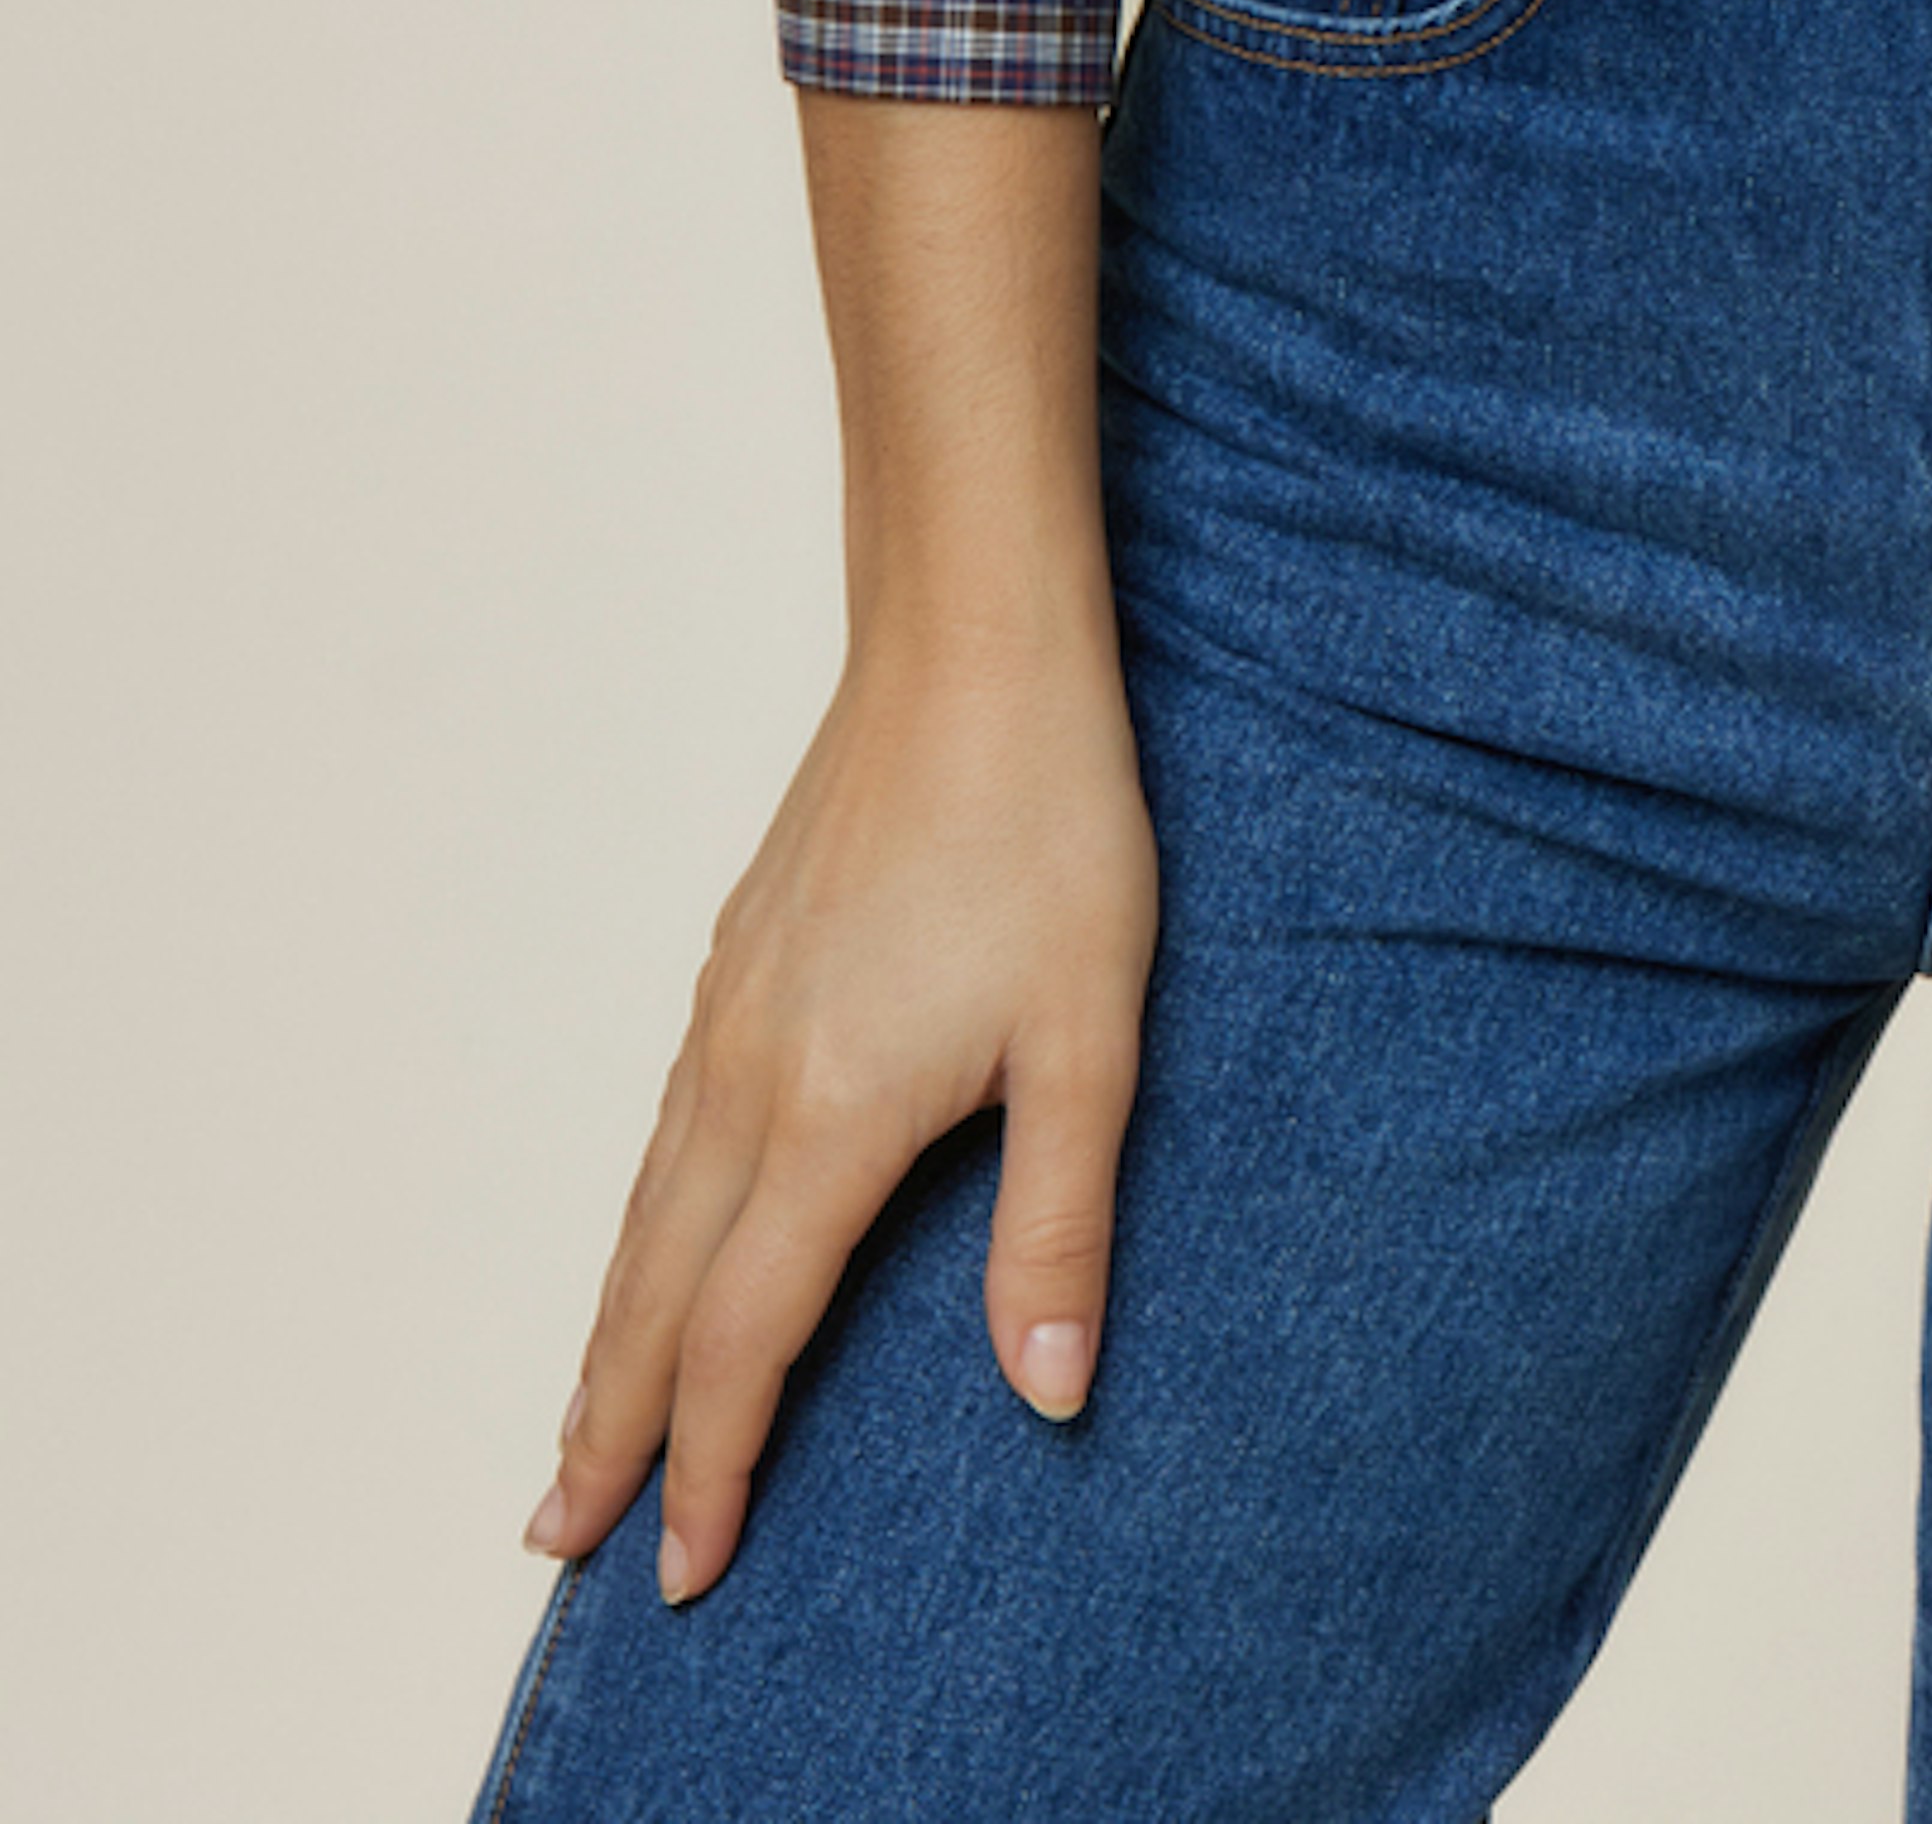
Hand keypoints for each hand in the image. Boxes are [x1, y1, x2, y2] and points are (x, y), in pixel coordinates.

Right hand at [521, 626, 1158, 1606]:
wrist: (973, 649)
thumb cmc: (1049, 828)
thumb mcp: (1090, 1037)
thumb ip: (1059, 1224)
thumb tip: (1048, 1392)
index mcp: (830, 1115)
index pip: (745, 1336)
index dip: (714, 1463)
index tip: (686, 1567)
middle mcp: (750, 1075)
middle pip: (654, 1293)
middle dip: (606, 1430)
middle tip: (557, 1541)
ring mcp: (731, 1009)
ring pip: (644, 1212)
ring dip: (605, 1332)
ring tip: (576, 1428)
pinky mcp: (738, 957)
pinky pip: (662, 1132)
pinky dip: (636, 1227)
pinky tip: (651, 1241)